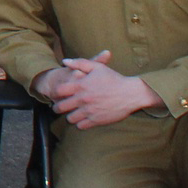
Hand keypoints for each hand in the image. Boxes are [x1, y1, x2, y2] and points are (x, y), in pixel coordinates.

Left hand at [41, 51, 158, 128]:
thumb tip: (65, 61)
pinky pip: (81, 126)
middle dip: (58, 108)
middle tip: (59, 108)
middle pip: (61, 107)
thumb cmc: (114, 79)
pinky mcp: (97, 120)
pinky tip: (82, 119)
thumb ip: (80, 63)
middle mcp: (82, 99)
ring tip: (72, 114)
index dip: (56, 92)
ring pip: (70, 118)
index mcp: (81, 85)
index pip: (58, 91)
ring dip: (70, 116)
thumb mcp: (97, 67)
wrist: (131, 93)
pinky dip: (80, 124)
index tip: (58, 94)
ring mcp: (89, 111)